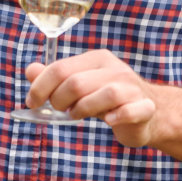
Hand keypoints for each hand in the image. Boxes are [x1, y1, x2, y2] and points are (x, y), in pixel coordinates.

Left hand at [25, 48, 159, 146]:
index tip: (32, 103)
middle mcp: (115, 70)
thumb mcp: (79, 86)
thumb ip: (55, 78)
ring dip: (83, 109)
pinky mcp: (145, 108)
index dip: (40, 87)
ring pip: (105, 94)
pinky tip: (109, 121)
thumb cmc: (107, 101)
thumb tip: (30, 70)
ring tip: (79, 115)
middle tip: (61, 110)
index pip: (60, 68)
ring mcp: (132, 88)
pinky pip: (130, 110)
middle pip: (76, 83)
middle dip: (59, 101)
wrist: (151, 115)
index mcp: (96, 59)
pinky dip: (117, 117)